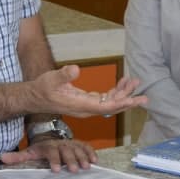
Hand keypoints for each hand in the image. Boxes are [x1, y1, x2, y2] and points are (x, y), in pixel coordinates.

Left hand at [1, 137, 97, 172]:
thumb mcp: (29, 152)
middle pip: (67, 152)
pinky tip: (95, 160)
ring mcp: (71, 144)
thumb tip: (2, 158)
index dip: (54, 161)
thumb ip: (17, 157)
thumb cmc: (41, 149)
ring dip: (83, 157)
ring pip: (78, 149)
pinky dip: (91, 153)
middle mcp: (61, 144)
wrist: (52, 136)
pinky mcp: (80, 144)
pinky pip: (87, 147)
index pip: (51, 153)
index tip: (56, 170)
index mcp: (48, 147)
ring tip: (87, 166)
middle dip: (71, 160)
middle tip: (74, 170)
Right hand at [30, 66, 146, 116]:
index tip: (134, 100)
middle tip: (144, 96)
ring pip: (110, 102)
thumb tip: (75, 69)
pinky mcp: (87, 101)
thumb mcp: (51, 79)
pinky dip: (115, 91)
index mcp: (81, 106)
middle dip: (129, 100)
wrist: (34, 97)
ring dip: (123, 93)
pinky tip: (122, 83)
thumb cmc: (42, 89)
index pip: (106, 106)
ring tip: (135, 82)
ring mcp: (87, 106)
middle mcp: (87, 109)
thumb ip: (63, 75)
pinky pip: (105, 98)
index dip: (121, 103)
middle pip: (112, 107)